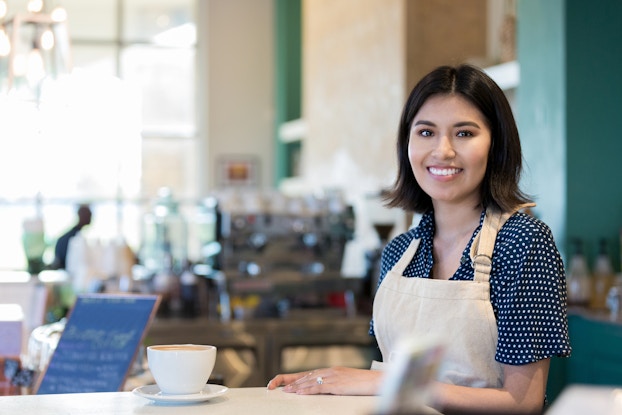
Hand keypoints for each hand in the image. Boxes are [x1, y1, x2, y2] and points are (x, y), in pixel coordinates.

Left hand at [267, 366, 381, 395]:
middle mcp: (330, 371)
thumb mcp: (347, 383)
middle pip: (305, 375)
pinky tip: (299, 392)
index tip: (282, 382)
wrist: (378, 381)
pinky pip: (319, 387)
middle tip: (275, 384)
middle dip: (289, 381)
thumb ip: (335, 384)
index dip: (294, 378)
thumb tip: (324, 390)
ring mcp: (334, 377)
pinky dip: (307, 389)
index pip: (309, 373)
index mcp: (332, 371)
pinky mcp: (337, 384)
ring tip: (284, 390)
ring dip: (295, 386)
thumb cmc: (365, 384)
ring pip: (310, 380)